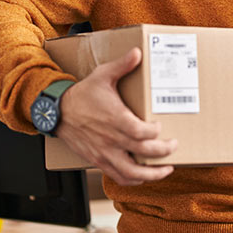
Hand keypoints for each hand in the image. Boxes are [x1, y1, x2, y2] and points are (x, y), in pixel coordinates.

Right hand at [56, 47, 176, 185]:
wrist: (58, 112)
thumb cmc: (82, 94)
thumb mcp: (102, 75)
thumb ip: (122, 65)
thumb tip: (138, 52)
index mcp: (114, 118)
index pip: (141, 132)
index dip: (155, 132)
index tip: (160, 125)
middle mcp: (110, 139)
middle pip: (142, 152)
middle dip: (163, 152)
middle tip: (174, 146)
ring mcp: (104, 153)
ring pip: (131, 172)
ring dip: (152, 174)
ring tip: (166, 169)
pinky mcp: (98, 161)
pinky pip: (118, 177)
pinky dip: (133, 180)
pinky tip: (144, 176)